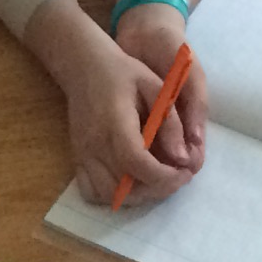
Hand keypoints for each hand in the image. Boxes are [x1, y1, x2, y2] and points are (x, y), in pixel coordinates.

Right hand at [52, 13, 201, 207]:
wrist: (83, 65)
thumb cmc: (123, 71)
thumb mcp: (155, 86)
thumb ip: (170, 122)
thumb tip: (183, 158)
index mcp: (116, 122)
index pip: (137, 164)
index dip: (164, 177)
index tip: (184, 172)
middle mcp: (95, 143)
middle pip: (124, 187)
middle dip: (157, 189)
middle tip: (177, 176)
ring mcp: (83, 153)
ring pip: (108, 195)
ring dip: (137, 196)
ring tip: (156, 180)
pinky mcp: (77, 158)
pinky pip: (90, 191)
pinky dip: (112, 196)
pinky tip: (130, 182)